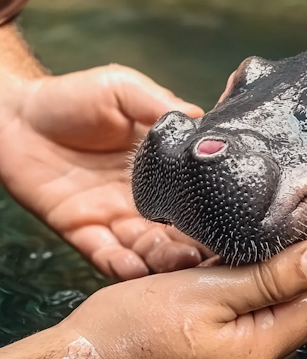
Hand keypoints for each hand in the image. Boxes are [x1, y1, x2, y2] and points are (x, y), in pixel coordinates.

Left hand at [0, 63, 204, 279]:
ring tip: (183, 262)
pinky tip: (136, 269)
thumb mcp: (123, 89)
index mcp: (159, 168)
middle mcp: (144, 199)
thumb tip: (203, 119)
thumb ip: (160, 105)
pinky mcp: (83, 231)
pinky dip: (121, 266)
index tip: (234, 218)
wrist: (14, 114)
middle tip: (214, 251)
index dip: (213, 209)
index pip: (193, 194)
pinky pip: (105, 255)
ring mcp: (114, 217)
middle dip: (196, 244)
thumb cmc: (71, 98)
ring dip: (165, 260)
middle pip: (178, 230)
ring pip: (148, 250)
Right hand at [60, 239, 306, 358]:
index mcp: (257, 351)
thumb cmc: (132, 329)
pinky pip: (253, 337)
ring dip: (291, 293)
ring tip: (302, 257)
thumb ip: (267, 278)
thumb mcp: (203, 291)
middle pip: (300, 318)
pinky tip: (259, 287)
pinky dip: (264, 308)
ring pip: (277, 327)